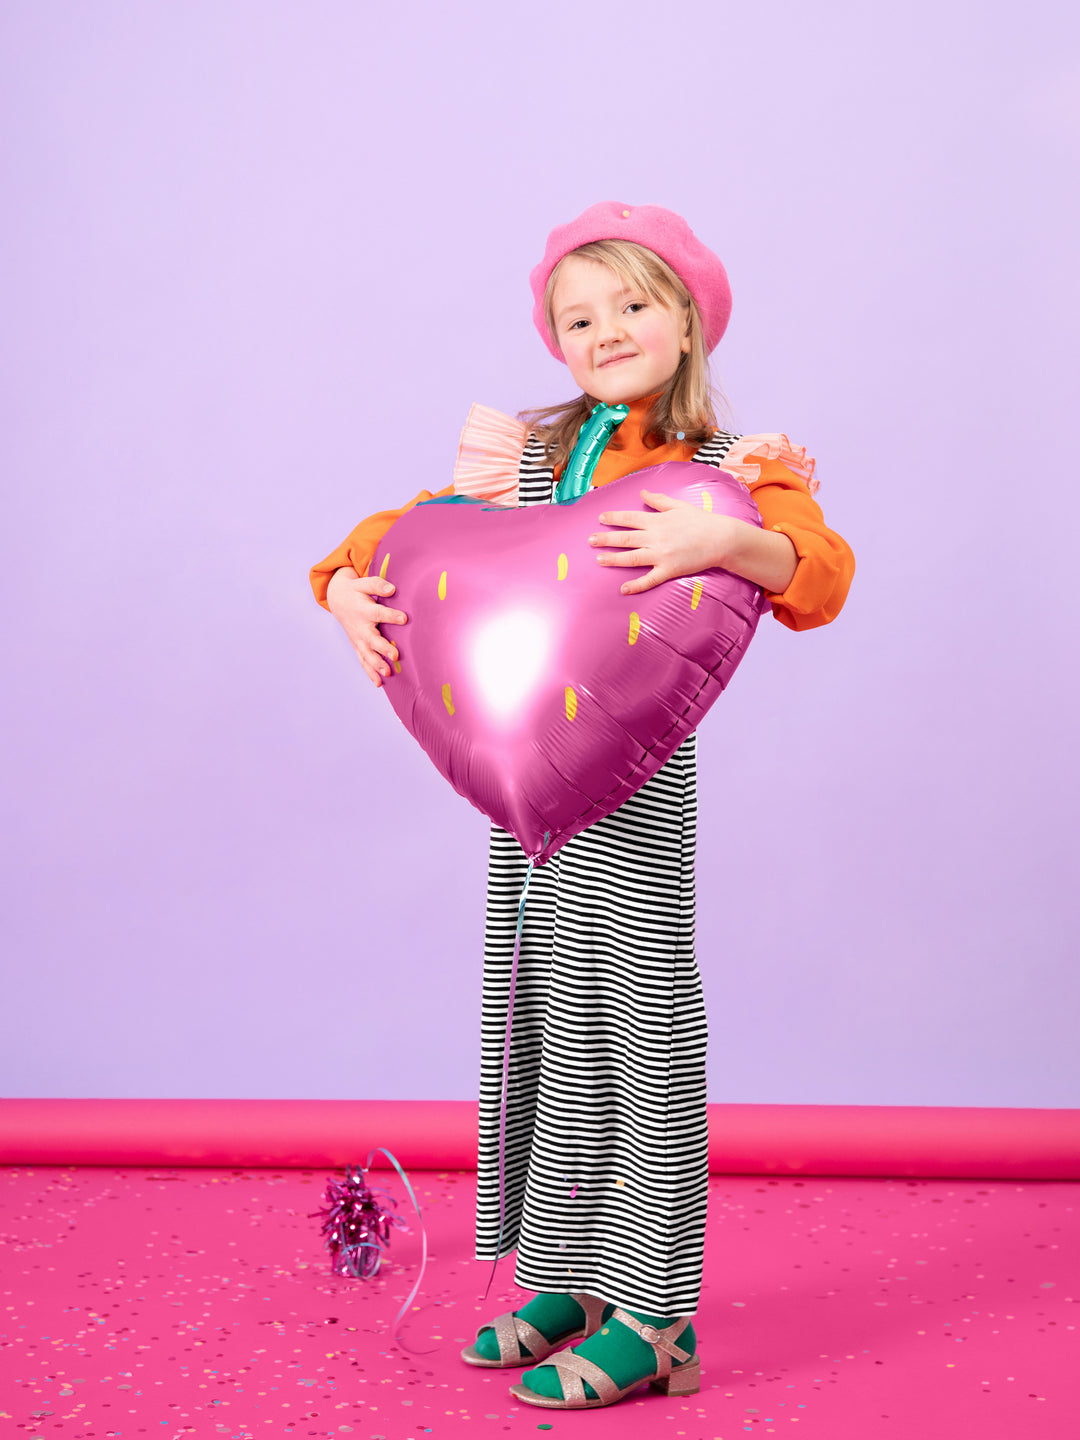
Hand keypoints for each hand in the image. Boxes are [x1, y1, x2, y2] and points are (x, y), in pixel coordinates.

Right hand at [325, 566, 407, 686]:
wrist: (337, 600)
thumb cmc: (355, 591)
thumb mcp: (363, 583)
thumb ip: (377, 584)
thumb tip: (392, 589)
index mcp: (363, 610)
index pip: (379, 613)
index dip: (391, 616)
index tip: (404, 619)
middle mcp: (360, 627)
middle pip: (372, 639)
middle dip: (383, 648)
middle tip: (395, 655)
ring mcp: (358, 639)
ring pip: (367, 654)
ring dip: (376, 664)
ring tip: (388, 673)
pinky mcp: (358, 646)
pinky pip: (363, 661)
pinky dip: (369, 672)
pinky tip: (379, 683)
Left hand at [588, 489, 738, 595]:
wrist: (721, 539)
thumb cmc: (702, 521)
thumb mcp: (679, 505)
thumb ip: (658, 501)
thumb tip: (642, 493)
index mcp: (657, 521)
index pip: (630, 518)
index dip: (614, 518)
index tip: (601, 518)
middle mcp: (656, 537)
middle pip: (625, 538)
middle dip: (606, 539)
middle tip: (590, 540)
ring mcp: (661, 555)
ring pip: (632, 557)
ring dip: (614, 559)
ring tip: (599, 559)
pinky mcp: (669, 570)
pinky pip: (649, 579)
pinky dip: (636, 585)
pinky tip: (623, 589)